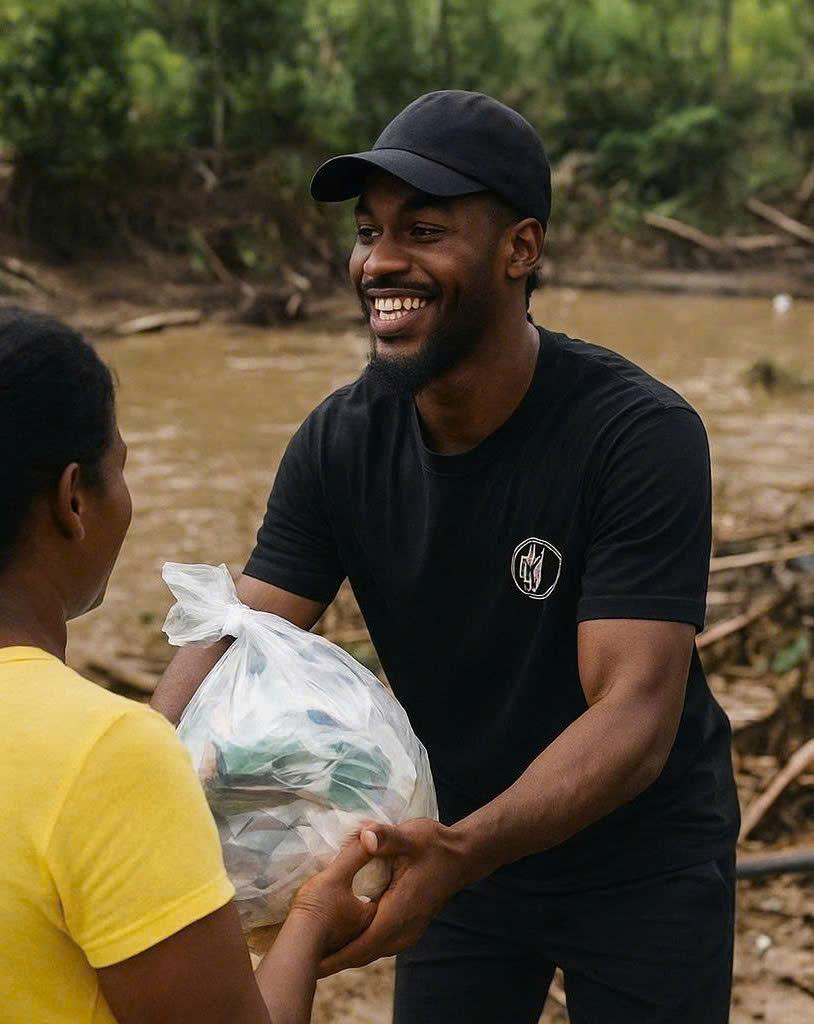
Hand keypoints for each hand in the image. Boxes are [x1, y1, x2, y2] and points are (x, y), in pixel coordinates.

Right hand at [288, 836, 376, 956]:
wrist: (295, 945)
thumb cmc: (318, 908)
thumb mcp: (337, 876)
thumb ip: (354, 855)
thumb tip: (369, 832)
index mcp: (371, 915)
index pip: (384, 890)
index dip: (383, 873)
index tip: (381, 860)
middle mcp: (364, 931)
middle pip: (371, 903)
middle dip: (371, 890)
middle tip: (368, 871)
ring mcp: (348, 941)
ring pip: (356, 917)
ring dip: (354, 904)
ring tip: (349, 888)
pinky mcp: (332, 947)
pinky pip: (342, 925)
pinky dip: (341, 915)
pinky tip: (333, 907)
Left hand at [319, 818, 465, 975]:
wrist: (461, 858)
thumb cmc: (434, 846)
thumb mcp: (410, 835)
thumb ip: (386, 837)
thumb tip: (365, 836)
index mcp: (400, 911)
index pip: (364, 945)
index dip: (337, 957)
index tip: (313, 964)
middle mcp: (405, 929)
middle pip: (364, 954)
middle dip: (336, 959)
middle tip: (307, 961)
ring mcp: (409, 932)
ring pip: (372, 951)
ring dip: (348, 953)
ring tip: (319, 952)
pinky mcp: (409, 929)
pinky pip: (380, 944)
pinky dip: (361, 945)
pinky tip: (345, 937)